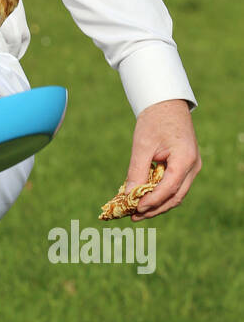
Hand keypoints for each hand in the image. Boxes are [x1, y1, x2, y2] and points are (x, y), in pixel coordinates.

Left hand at [125, 99, 200, 219]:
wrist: (166, 104)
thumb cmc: (154, 120)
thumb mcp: (142, 145)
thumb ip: (137, 171)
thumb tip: (129, 195)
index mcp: (185, 159)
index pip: (169, 188)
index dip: (152, 202)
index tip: (135, 209)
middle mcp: (193, 166)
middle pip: (175, 197)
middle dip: (154, 209)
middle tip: (134, 217)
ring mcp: (192, 167)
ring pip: (176, 194)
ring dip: (157, 204)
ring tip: (137, 212)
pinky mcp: (186, 167)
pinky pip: (175, 186)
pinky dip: (161, 195)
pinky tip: (144, 199)